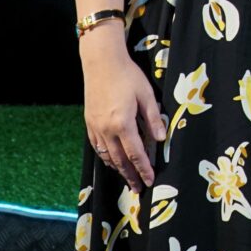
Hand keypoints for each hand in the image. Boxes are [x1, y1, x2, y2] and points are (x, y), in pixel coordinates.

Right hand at [81, 26, 164, 192]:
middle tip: (138, 188)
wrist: (101, 62)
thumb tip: (161, 138)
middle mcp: (107, 130)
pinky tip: (111, 160)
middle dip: (130, 175)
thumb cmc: (127, 75)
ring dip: (118, 169)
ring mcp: (96, 127)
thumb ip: (153, 118)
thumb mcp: (146, 94)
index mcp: (123, 124)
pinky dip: (105, 157)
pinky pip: (97, 146)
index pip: (136, 153)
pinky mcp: (89, 122)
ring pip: (107, 155)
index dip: (143, 169)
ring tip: (126, 177)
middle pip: (120, 160)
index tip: (150, 181)